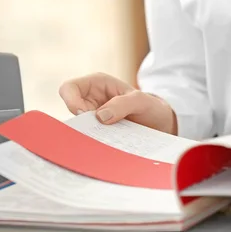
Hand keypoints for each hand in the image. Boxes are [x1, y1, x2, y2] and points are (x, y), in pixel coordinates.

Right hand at [58, 72, 176, 134]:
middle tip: (96, 132)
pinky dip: (94, 143)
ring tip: (105, 141)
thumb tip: (100, 117)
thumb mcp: (142, 102)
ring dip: (88, 135)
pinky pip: (88, 138)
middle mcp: (91, 99)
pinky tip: (106, 148)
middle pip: (69, 110)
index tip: (85, 115)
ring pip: (77, 127)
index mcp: (97, 83)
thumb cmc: (151, 107)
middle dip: (79, 123)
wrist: (161, 125)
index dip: (71, 101)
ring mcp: (93, 117)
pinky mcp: (98, 132)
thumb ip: (123, 104)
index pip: (69, 88)